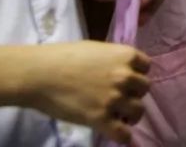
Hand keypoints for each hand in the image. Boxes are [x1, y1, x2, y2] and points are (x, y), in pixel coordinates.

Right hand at [25, 41, 150, 142]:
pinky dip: (124, 136)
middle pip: (144, 88)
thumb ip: (114, 60)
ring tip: (121, 116)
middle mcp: (125, 76)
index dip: (137, 74)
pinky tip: (119, 134)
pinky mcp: (100, 118)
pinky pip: (123, 134)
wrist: (38, 74)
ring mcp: (114, 98)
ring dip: (131, 114)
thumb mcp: (97, 50)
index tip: (127, 80)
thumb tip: (123, 70)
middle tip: (121, 98)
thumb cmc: (62, 57)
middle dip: (134, 93)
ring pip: (138, 110)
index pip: (146, 67)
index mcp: (125, 56)